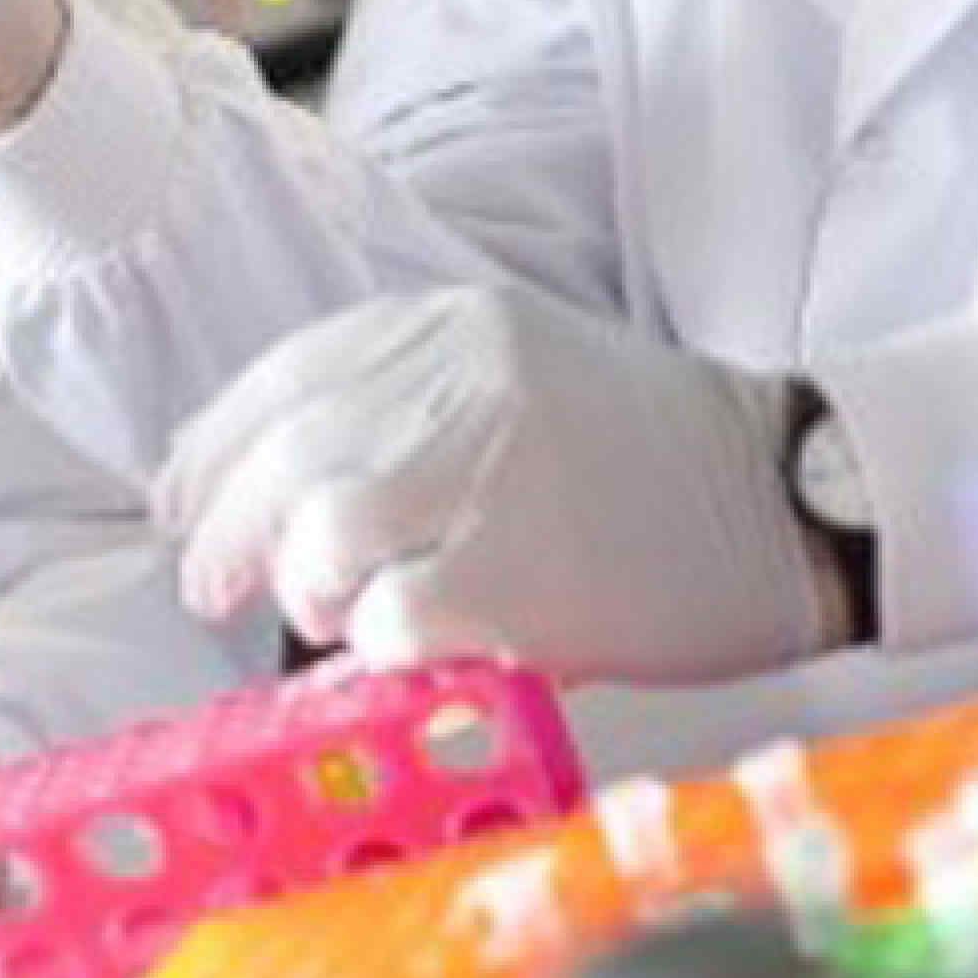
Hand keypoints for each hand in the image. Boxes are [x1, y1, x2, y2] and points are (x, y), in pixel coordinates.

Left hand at [156, 286, 835, 686]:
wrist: (794, 496)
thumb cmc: (650, 455)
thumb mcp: (520, 372)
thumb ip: (403, 402)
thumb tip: (269, 489)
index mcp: (450, 324)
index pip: (279, 380)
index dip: (209, 457)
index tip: (183, 509)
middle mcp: (460, 380)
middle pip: (280, 461)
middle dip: (224, 538)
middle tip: (217, 590)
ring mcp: (491, 471)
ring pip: (320, 536)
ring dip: (310, 594)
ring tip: (343, 619)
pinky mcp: (523, 571)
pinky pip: (393, 621)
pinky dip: (380, 652)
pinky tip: (414, 653)